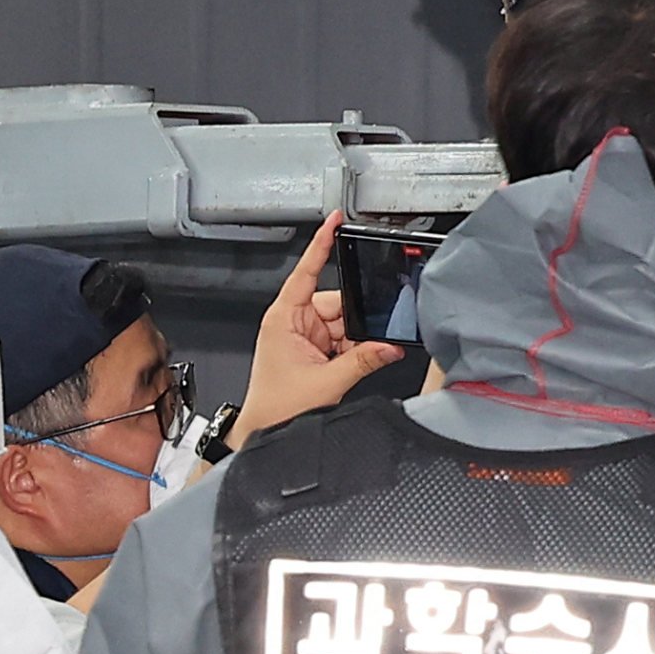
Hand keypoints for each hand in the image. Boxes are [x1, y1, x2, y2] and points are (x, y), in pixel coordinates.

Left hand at [230, 216, 405, 448]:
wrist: (263, 431)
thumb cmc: (275, 408)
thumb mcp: (326, 382)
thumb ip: (364, 360)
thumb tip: (391, 346)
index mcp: (284, 318)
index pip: (306, 272)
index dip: (322, 245)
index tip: (334, 222)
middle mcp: (292, 322)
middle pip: (337, 303)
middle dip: (356, 320)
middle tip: (363, 342)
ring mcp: (303, 335)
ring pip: (344, 322)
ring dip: (354, 340)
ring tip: (348, 363)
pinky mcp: (312, 350)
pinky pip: (343, 338)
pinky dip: (353, 349)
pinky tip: (350, 363)